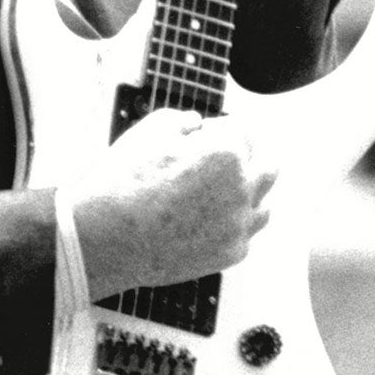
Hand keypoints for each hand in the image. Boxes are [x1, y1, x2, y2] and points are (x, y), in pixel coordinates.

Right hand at [68, 108, 276, 295]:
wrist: (107, 237)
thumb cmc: (124, 182)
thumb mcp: (148, 131)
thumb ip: (182, 121)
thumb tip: (196, 125)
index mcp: (226, 152)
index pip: (244, 130)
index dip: (219, 129)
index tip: (203, 136)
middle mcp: (242, 188)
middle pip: (267, 165)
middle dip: (247, 159)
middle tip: (217, 162)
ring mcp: (240, 224)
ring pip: (263, 204)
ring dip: (245, 194)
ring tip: (213, 195)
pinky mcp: (232, 253)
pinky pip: (243, 234)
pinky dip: (229, 226)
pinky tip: (203, 222)